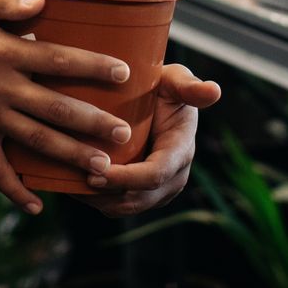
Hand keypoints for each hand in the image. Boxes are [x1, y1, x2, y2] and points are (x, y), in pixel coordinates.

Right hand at [0, 0, 132, 214]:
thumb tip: (42, 1)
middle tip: (126, 133)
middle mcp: (1, 87)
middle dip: (93, 122)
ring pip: (36, 140)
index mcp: (4, 51)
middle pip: (55, 107)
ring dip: (71, 155)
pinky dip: (15, 190)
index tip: (124, 73)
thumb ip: (5, 0)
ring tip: (104, 168)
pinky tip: (38, 205)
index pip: (58, 59)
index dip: (92, 66)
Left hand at [72, 64, 220, 217]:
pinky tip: (76, 186)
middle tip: (78, 179)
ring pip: (127, 207)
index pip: (155, 174)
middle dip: (107, 192)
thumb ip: (190, 86)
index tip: (97, 172)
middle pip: (139, 198)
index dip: (126, 178)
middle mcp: (174, 177)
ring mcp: (159, 190)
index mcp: (181, 151)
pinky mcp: (143, 195)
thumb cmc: (163, 86)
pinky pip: (119, 206)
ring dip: (100, 200)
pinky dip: (98, 201)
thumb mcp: (175, 80)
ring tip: (73, 185)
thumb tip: (214, 90)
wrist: (156, 102)